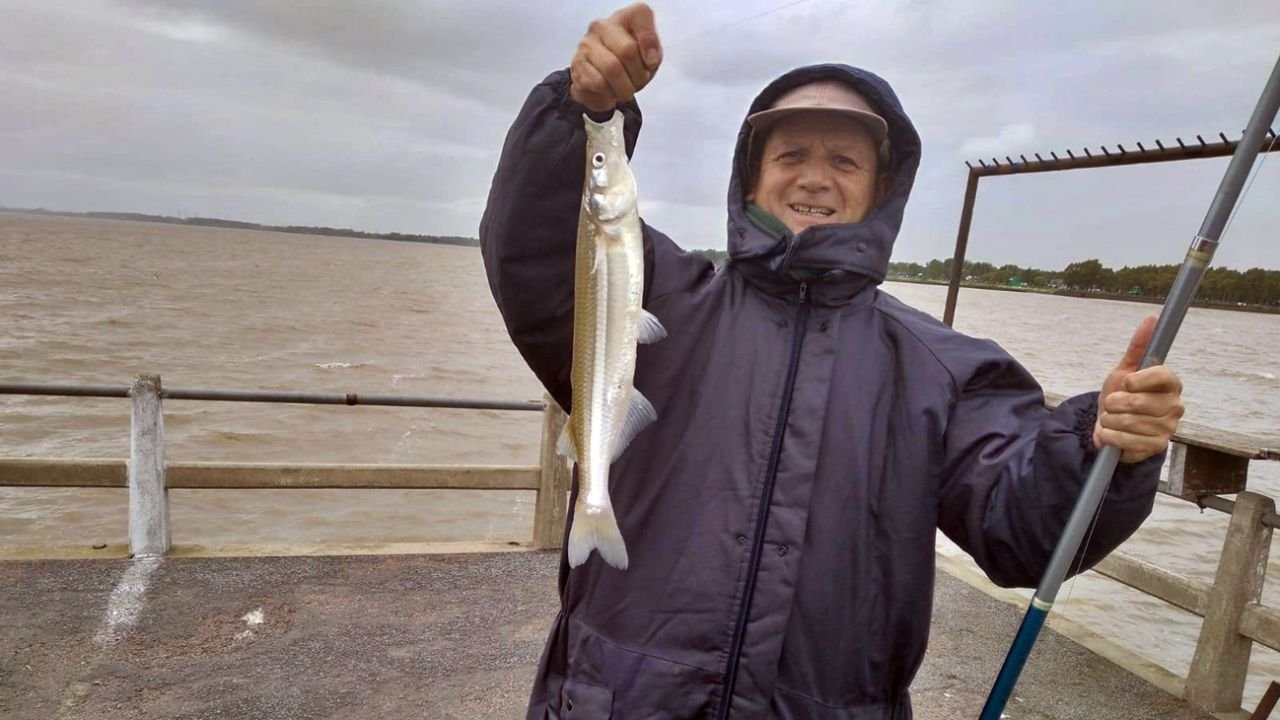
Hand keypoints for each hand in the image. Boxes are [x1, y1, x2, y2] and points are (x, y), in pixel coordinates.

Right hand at [569, 3, 662, 112]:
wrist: (603, 81)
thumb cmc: (629, 64)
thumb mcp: (650, 56)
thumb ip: (654, 51)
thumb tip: (650, 59)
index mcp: (625, 17)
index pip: (640, 16)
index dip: (650, 43)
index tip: (652, 62)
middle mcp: (602, 26)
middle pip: (627, 50)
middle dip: (638, 76)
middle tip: (639, 82)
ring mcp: (587, 44)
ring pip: (612, 69)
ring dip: (624, 87)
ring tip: (626, 89)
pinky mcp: (578, 64)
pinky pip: (599, 83)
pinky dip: (610, 92)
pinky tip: (611, 90)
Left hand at [1093, 315, 1184, 463]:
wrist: (1111, 425)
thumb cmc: (1122, 394)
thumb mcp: (1125, 369)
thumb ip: (1138, 345)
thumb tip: (1151, 318)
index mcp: (1171, 384)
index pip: (1163, 376)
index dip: (1139, 379)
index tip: (1126, 382)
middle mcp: (1174, 406)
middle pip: (1139, 402)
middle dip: (1115, 402)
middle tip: (1112, 403)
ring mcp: (1167, 428)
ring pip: (1129, 422)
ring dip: (1110, 419)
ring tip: (1111, 418)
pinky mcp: (1156, 447)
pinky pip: (1125, 441)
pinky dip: (1110, 436)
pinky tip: (1112, 433)